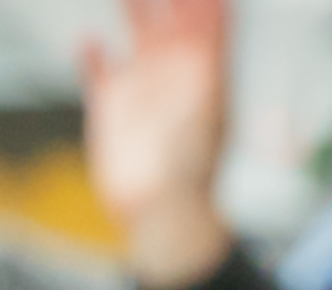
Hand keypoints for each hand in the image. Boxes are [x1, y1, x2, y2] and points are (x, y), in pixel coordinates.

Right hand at [82, 0, 234, 289]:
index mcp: (207, 79)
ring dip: (135, 9)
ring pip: (139, 35)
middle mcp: (177, 78)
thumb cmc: (200, 185)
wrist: (170, 225)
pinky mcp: (111, 112)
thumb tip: (242, 64)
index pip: (210, 25)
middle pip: (175, 20)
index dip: (209, 5)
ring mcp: (143, 91)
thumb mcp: (221, 134)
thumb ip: (221, 90)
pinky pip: (100, 74)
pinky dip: (93, 58)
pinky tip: (89, 43)